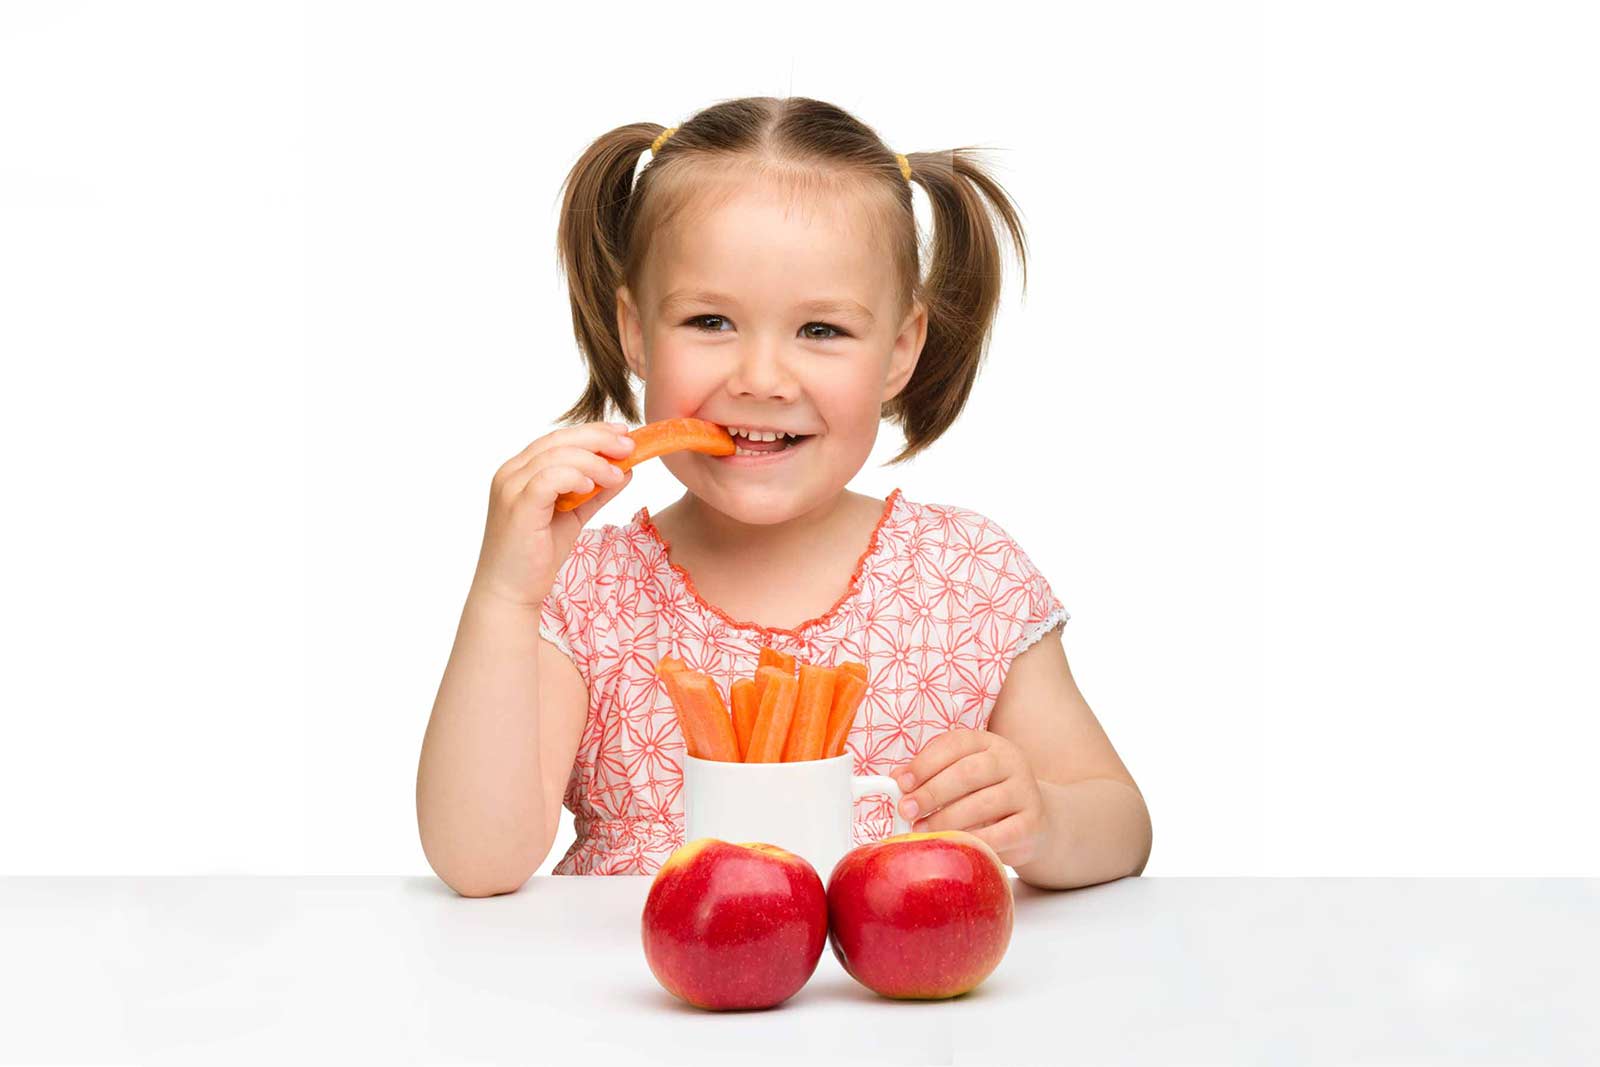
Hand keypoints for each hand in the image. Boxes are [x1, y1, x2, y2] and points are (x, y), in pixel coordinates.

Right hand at [470, 420, 635, 609]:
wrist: (511, 591)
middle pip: (559, 440)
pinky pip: (548, 479)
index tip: (624, 434)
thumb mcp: (573, 516)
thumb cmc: (537, 555)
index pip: (558, 439)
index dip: (593, 432)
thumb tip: (626, 470)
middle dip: (599, 439)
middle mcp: (511, 473)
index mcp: (520, 470)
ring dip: (594, 462)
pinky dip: (574, 477)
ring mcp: (510, 488)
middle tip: (630, 445)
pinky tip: (593, 486)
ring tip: (618, 474)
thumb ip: (595, 493)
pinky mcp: (517, 507)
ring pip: (556, 457)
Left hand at [890, 728, 1051, 869]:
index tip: (901, 783)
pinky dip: (974, 841)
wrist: (1031, 819)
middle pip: (968, 772)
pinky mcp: (1033, 823)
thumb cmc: (984, 794)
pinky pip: (1001, 834)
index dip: (925, 763)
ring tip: (922, 831)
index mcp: (988, 743)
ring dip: (946, 820)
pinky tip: (954, 845)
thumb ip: (930, 774)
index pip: (954, 744)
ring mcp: (1025, 791)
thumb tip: (896, 780)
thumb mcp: (959, 776)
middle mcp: (1010, 761)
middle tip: (906, 810)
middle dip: (932, 793)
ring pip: (983, 803)